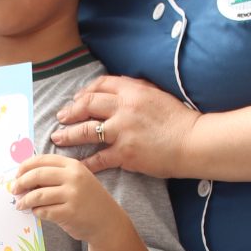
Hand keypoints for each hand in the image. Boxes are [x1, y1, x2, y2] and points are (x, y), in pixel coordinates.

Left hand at [13, 153, 123, 243]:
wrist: (108, 222)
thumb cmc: (88, 201)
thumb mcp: (77, 180)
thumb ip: (56, 175)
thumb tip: (24, 178)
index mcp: (73, 165)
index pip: (42, 160)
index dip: (25, 167)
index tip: (17, 175)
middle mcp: (73, 177)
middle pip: (37, 175)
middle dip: (21, 183)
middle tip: (14, 190)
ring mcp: (72, 195)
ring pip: (38, 195)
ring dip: (25, 201)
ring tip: (20, 205)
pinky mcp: (69, 213)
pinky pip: (44, 211)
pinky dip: (36, 212)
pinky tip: (36, 212)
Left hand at [50, 75, 198, 176]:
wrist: (193, 141)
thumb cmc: (178, 119)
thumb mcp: (157, 94)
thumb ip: (136, 90)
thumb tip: (117, 89)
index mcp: (133, 90)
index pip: (100, 85)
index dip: (85, 92)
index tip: (77, 99)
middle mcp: (124, 108)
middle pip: (87, 105)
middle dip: (70, 111)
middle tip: (60, 118)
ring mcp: (122, 131)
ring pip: (86, 130)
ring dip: (68, 134)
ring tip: (57, 138)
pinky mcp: (125, 153)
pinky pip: (98, 158)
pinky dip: (84, 162)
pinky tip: (75, 164)